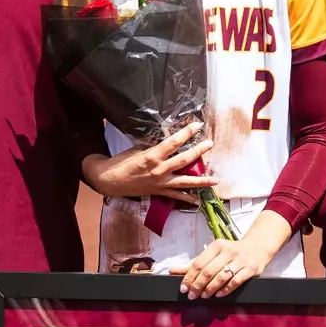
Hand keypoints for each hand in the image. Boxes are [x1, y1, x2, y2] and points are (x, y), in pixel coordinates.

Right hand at [83, 122, 217, 202]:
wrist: (110, 180)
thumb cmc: (121, 162)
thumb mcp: (137, 149)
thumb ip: (153, 146)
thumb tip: (167, 139)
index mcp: (153, 156)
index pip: (174, 142)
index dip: (187, 133)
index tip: (197, 125)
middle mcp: (160, 170)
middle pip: (184, 160)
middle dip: (199, 151)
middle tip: (210, 144)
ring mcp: (161, 183)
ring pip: (185, 182)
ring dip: (201, 181)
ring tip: (215, 180)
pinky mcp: (159, 192)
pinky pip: (176, 196)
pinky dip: (187, 199)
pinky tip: (198, 201)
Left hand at [177, 212, 290, 298]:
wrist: (258, 246)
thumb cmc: (231, 252)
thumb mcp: (213, 254)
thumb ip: (194, 263)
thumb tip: (173, 270)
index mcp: (216, 246)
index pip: (198, 263)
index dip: (189, 277)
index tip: (183, 289)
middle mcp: (228, 251)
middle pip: (208, 271)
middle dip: (198, 285)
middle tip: (192, 296)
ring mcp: (240, 260)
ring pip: (221, 277)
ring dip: (210, 289)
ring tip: (204, 296)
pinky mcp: (251, 268)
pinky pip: (236, 281)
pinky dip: (226, 289)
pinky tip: (219, 295)